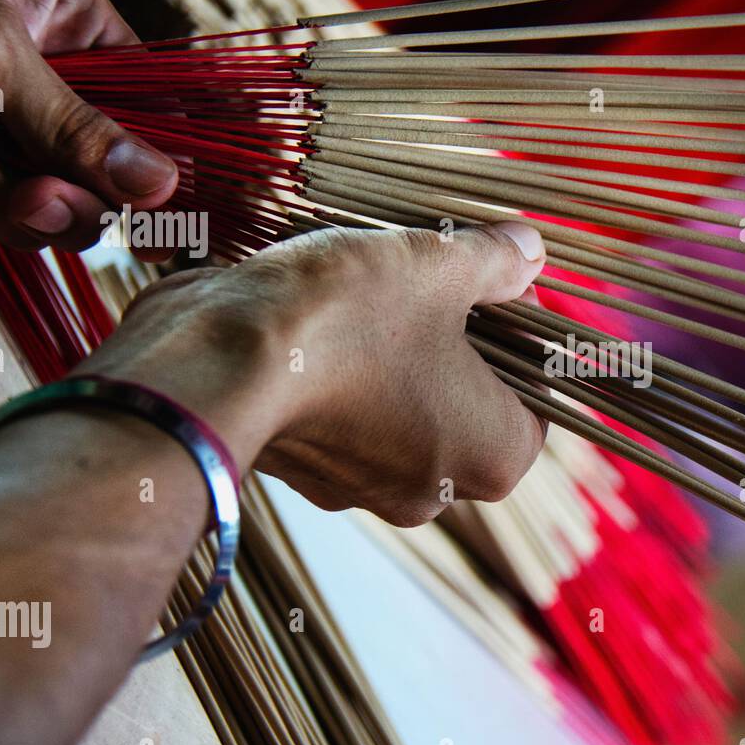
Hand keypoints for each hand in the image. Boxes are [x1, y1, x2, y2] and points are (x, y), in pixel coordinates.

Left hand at [0, 0, 176, 251]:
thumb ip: (74, 124)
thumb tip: (161, 184)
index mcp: (57, 17)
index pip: (145, 100)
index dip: (159, 159)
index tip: (168, 212)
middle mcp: (27, 73)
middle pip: (89, 169)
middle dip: (56, 192)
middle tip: (32, 197)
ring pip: (25, 202)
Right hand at [77, 223, 549, 525]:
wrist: (208, 367)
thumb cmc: (344, 322)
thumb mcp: (439, 267)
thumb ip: (497, 262)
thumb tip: (530, 251)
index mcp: (494, 456)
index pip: (536, 395)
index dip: (519, 333)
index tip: (491, 285)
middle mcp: (437, 492)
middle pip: (468, 403)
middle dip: (454, 341)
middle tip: (429, 281)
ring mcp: (364, 490)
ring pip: (403, 408)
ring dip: (394, 354)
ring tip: (366, 294)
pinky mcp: (304, 475)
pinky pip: (344, 417)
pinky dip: (339, 375)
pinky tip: (319, 326)